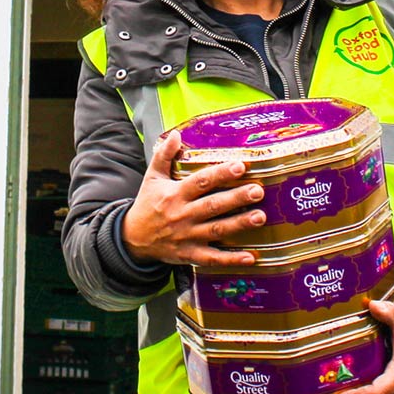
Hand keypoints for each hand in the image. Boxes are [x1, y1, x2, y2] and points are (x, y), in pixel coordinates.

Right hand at [121, 132, 262, 266]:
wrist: (132, 238)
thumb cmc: (147, 205)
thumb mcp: (152, 178)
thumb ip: (164, 155)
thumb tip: (176, 134)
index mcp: (175, 194)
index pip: (201, 182)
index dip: (220, 174)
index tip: (240, 166)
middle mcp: (183, 215)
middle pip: (213, 205)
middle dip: (237, 198)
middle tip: (258, 191)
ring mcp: (188, 237)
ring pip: (217, 230)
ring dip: (239, 224)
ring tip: (260, 217)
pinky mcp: (190, 255)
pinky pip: (212, 258)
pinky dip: (231, 259)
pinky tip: (250, 257)